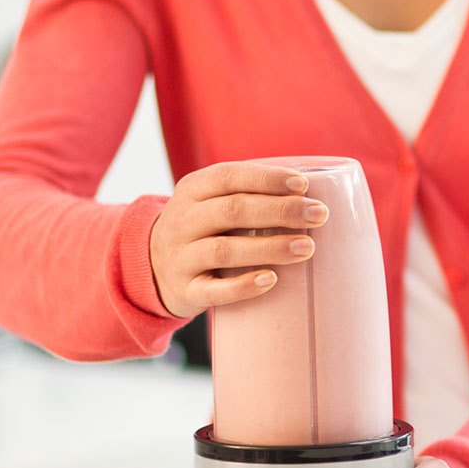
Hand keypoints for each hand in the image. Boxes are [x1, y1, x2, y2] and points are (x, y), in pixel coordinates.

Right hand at [147, 162, 328, 319]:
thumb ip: (247, 195)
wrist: (150, 267)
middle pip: (232, 210)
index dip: (267, 179)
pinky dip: (243, 286)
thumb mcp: (210, 202)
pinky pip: (213, 291)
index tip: (303, 185)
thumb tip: (311, 194)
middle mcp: (182, 220)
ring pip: (225, 249)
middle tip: (318, 214)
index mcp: (193, 190)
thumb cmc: (202, 229)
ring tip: (307, 248)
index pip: (229, 177)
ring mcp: (181, 257)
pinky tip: (270, 280)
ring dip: (269, 247)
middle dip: (280, 211)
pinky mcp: (185, 291)